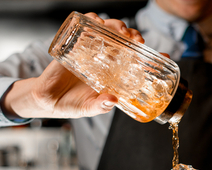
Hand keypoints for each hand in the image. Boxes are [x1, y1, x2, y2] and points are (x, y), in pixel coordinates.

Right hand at [1, 13, 144, 119]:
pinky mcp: (75, 45)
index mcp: (115, 75)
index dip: (151, 57)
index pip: (137, 62)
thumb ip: (101, 105)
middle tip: (137, 40)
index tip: (163, 55)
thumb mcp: (90, 108)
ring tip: (121, 30)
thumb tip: (112, 99)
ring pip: (108, 31)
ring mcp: (91, 51)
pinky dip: (92, 20)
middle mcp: (106, 61)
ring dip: (117, 26)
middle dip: (134, 36)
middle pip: (125, 41)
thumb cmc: (73, 105)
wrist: (47, 100)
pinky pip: (85, 27)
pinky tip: (97, 21)